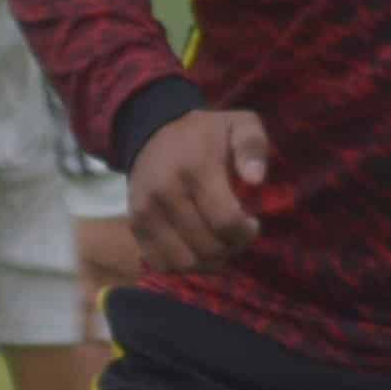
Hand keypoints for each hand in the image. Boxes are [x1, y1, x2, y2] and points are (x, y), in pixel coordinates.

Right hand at [127, 109, 273, 271]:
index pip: (225, 222)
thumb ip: (252, 146)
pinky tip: (196, 248)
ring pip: (185, 263)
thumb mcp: (239, 124)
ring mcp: (146, 212)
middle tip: (236, 234)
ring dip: (209, 262)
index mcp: (195, 169)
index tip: (252, 223)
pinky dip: (184, 265)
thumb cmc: (206, 134)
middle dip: (231, 247)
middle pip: (208, 247)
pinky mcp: (134, 226)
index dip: (246, 233)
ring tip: (218, 243)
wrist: (153, 131)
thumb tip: (256, 180)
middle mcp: (165, 193)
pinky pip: (162, 264)